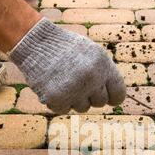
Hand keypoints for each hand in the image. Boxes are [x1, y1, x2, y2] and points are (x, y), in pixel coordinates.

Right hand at [10, 18, 125, 113]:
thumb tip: (114, 98)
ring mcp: (74, 90)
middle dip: (90, 96)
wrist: (36, 44)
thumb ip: (104, 74)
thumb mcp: (92, 54)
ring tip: (64, 80)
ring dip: (74, 99)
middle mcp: (92, 80)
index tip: (108, 98)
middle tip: (78, 83)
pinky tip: (53, 86)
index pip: (118, 94)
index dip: (113, 97)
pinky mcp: (57, 98)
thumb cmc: (66, 49)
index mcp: (103, 66)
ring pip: (82, 108)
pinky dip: (58, 101)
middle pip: (100, 103)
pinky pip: (64, 110)